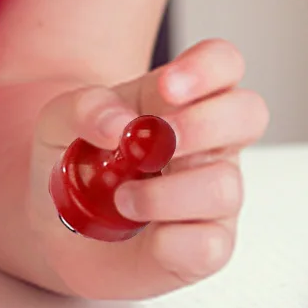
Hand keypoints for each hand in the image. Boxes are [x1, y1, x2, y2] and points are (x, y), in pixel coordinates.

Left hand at [31, 39, 268, 297]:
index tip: (166, 88)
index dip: (207, 68)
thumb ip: (85, 109)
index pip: (224, 63)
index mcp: (184, 100)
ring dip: (164, 195)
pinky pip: (210, 244)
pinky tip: (145, 235)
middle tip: (149, 148)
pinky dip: (168, 242)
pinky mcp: (209, 245)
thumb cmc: (76, 165)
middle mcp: (211, 143)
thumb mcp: (58, 123)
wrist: (60, 229)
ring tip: (122, 199)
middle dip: (201, 126)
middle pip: (249, 113)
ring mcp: (216, 194)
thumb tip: (118, 125)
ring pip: (224, 186)